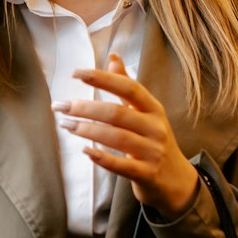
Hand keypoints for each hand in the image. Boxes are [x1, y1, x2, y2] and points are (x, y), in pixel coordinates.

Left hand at [52, 52, 198, 220]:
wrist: (176, 181)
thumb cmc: (154, 141)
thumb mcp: (146, 112)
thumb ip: (127, 86)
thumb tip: (113, 56)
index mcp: (153, 109)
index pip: (128, 87)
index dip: (102, 78)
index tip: (76, 73)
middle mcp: (155, 128)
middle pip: (117, 113)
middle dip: (85, 108)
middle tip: (60, 106)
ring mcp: (152, 152)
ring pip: (117, 137)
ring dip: (87, 130)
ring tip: (66, 125)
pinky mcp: (147, 174)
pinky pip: (122, 165)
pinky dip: (102, 158)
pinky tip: (85, 151)